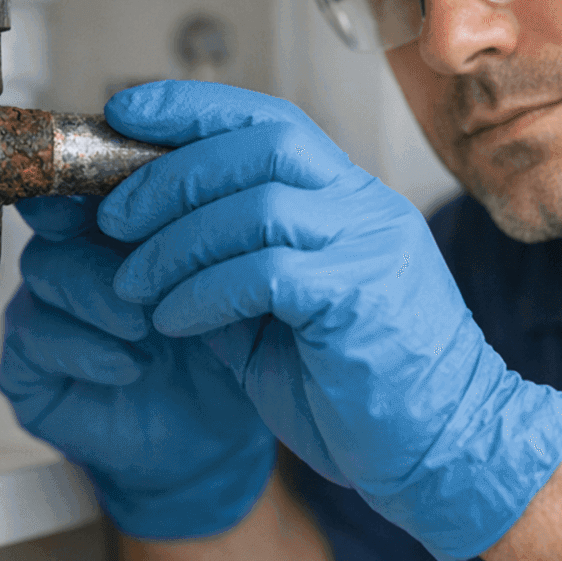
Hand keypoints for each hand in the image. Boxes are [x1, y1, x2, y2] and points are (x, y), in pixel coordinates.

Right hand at [0, 194, 276, 538]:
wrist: (222, 438)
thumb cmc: (231, 343)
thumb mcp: (238, 268)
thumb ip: (220, 211)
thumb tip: (211, 151)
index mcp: (122, 218)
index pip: (97, 170)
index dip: (110, 165)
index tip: (143, 176)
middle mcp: (77, 254)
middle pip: (61, 208)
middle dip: (104, 227)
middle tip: (139, 244)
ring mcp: (47, 308)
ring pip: (46, 268)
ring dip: (100, 292)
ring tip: (147, 324)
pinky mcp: (28, 366)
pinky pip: (34, 336)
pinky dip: (85, 348)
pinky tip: (131, 366)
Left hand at [96, 82, 561, 560]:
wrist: (448, 451)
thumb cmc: (364, 391)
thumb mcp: (277, 319)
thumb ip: (227, 272)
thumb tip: (141, 244)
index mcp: (349, 202)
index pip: (270, 123)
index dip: (193, 108)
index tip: (126, 112)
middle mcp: (365, 209)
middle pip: (262, 144)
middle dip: (171, 173)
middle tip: (113, 217)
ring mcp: (371, 247)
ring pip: (259, 202)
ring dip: (177, 240)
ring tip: (134, 283)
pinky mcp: (361, 296)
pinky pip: (265, 272)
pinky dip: (203, 291)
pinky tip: (174, 319)